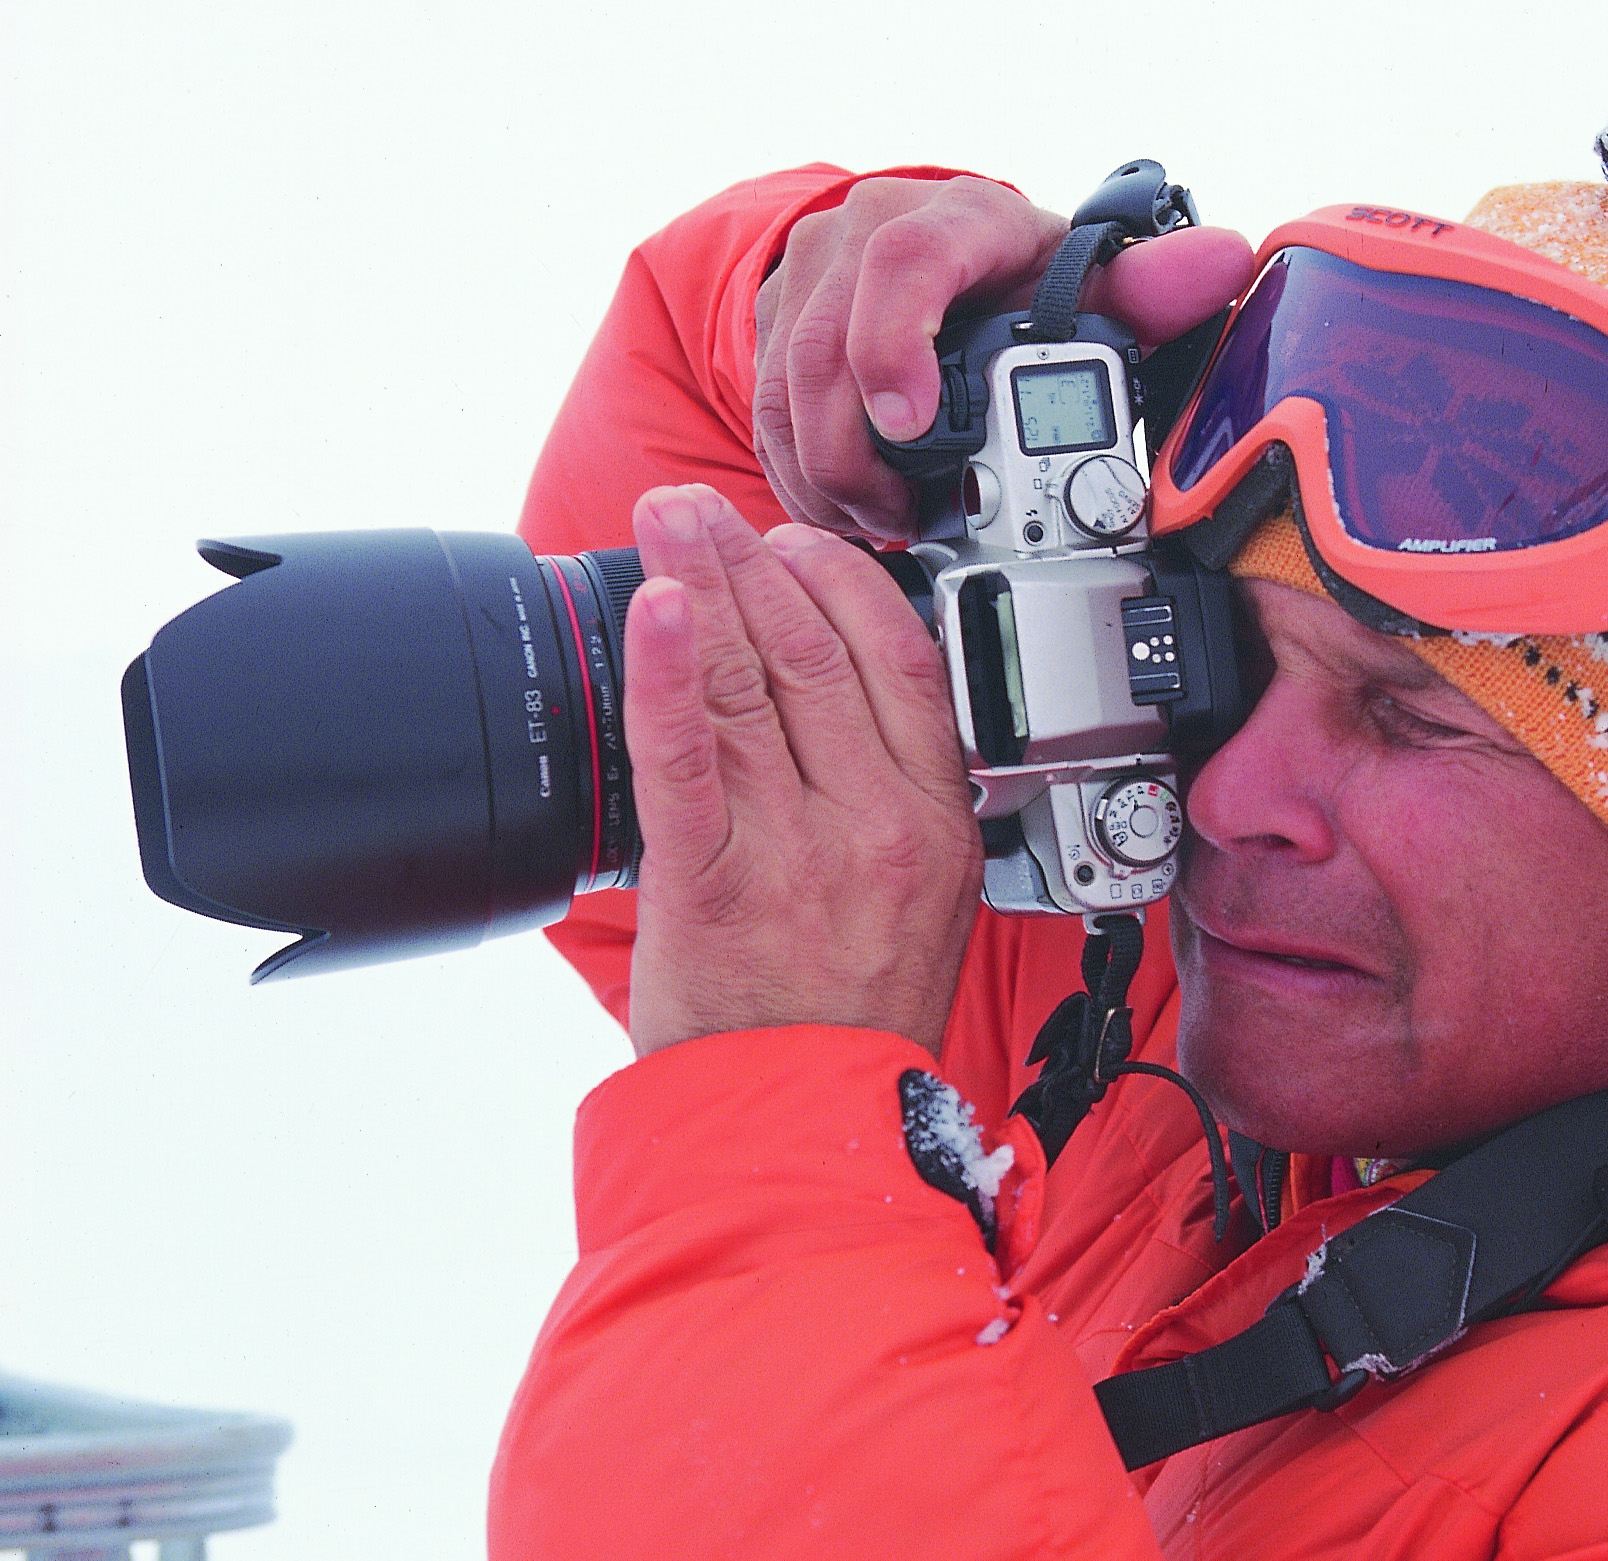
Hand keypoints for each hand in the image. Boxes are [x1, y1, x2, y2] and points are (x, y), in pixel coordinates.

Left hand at [621, 482, 982, 1056]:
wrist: (808, 1120)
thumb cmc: (857, 1018)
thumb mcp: (925, 895)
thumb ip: (893, 796)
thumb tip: (835, 701)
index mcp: (936, 817)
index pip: (900, 660)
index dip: (841, 585)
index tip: (793, 547)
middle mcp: (875, 822)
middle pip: (814, 654)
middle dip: (751, 562)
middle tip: (704, 510)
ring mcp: (795, 848)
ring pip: (746, 685)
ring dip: (695, 586)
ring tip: (663, 525)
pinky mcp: (712, 880)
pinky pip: (685, 758)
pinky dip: (664, 675)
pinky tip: (648, 611)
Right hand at [752, 174, 1255, 539]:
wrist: (935, 259)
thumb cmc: (1019, 281)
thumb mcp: (1085, 283)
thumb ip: (1149, 288)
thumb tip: (1224, 260)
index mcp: (953, 221)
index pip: (904, 263)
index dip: (896, 345)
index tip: (911, 424)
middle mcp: (862, 235)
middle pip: (824, 349)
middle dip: (858, 454)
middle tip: (902, 519)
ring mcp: (807, 278)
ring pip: (783, 390)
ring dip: (828, 475)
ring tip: (879, 524)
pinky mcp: (771, 323)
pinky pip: (764, 411)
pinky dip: (801, 473)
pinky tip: (842, 508)